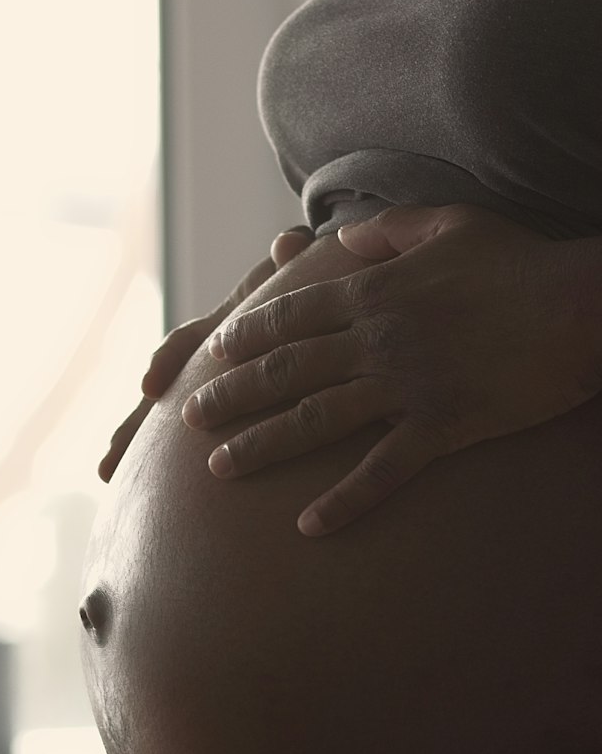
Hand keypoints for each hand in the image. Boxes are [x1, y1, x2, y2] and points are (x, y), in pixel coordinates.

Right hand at [98, 226, 312, 480]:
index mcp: (225, 327)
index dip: (166, 363)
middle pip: (160, 395)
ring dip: (137, 450)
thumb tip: (289, 243)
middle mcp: (204, 360)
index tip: (149, 387)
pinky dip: (168, 467)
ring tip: (107, 479)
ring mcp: (210, 386)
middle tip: (107, 464)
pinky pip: (191, 444)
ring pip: (166, 423)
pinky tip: (141, 490)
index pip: (186, 344)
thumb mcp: (303, 271)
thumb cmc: (311, 288)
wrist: (316, 302)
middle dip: (132, 428)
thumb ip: (295, 259)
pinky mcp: (224, 411)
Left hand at [182, 203, 601, 534]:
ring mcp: (406, 385)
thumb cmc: (522, 262)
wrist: (582, 305)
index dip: (245, 336)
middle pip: (286, 370)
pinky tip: (307, 527)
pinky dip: (343, 502)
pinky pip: (381, 471)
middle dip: (230, 394)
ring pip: (314, 419)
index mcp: (374, 290)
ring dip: (261, 445)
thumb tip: (342, 240)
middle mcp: (377, 338)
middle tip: (190, 417)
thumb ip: (389, 230)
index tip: (210, 355)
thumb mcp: (451, 226)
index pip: (290, 315)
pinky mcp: (441, 426)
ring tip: (218, 468)